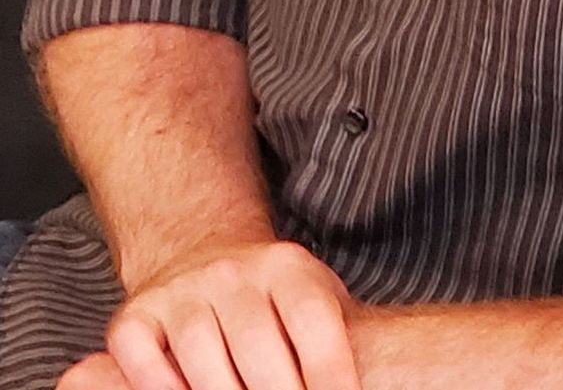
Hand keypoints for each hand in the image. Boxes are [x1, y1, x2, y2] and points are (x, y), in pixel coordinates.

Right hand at [57, 240, 361, 389]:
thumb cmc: (274, 305)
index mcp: (285, 266)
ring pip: (199, 353)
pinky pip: (141, 357)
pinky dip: (159, 386)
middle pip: (256, 344)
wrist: (202, 258)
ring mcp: (181, 289)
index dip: (328, 368)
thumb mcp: (314, 301)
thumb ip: (332, 339)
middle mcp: (231, 271)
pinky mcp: (135, 314)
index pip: (311, 317)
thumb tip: (356, 383)